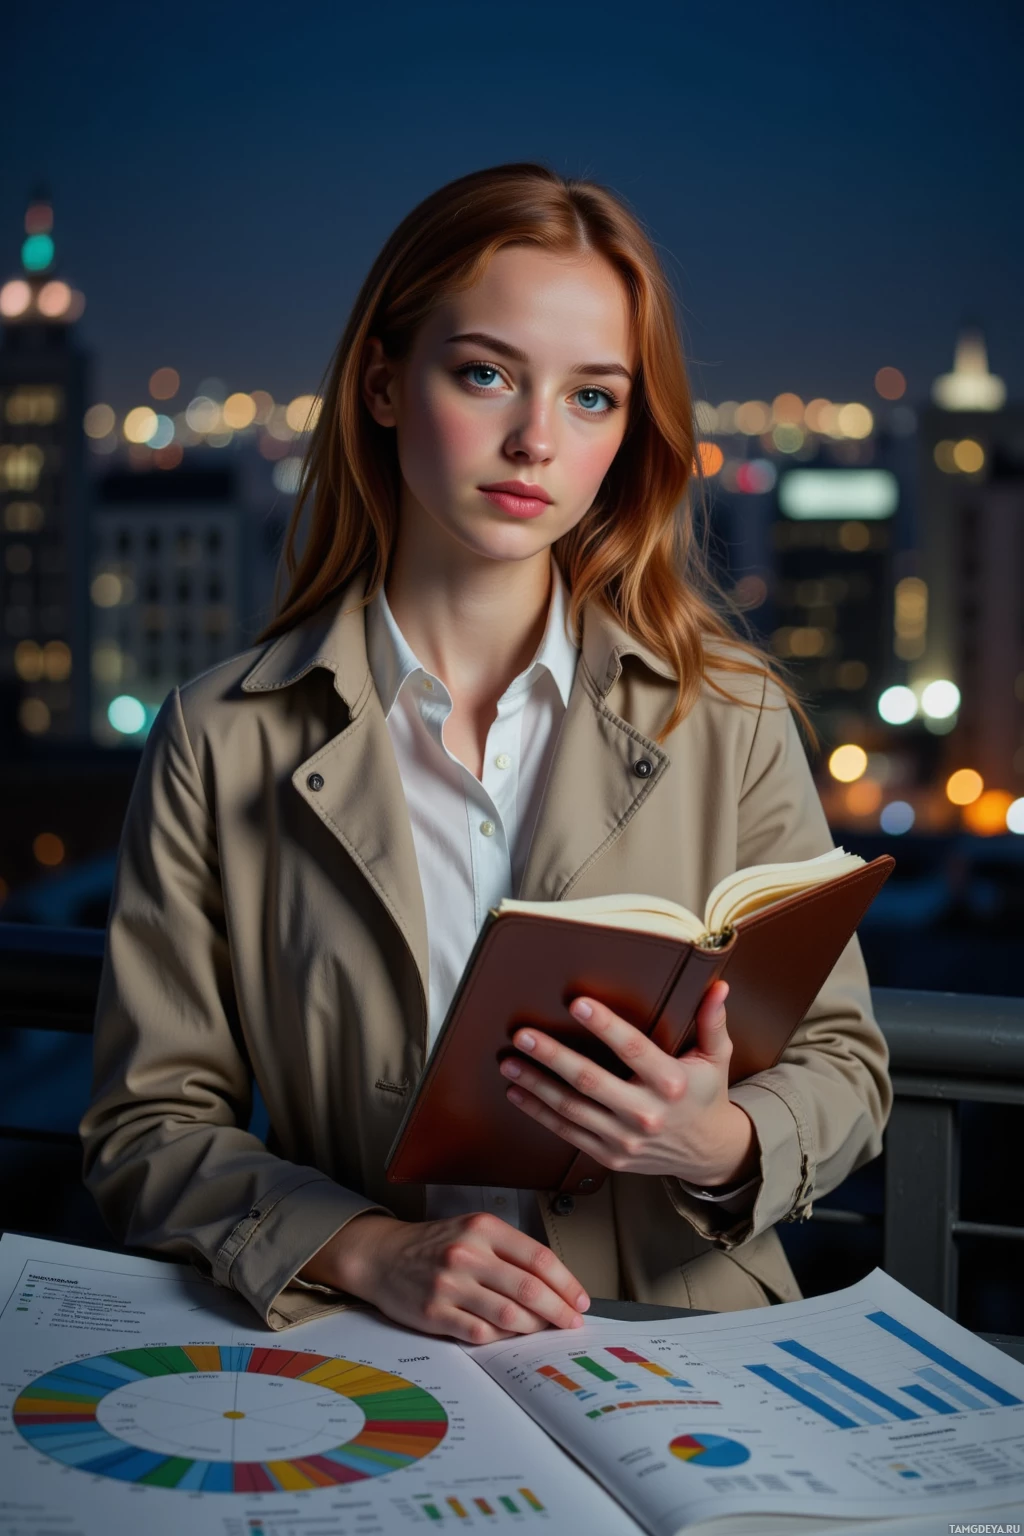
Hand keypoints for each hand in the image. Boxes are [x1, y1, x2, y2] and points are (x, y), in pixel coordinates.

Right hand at [300, 1211, 590, 1344]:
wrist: (382, 1255)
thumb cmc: (434, 1245)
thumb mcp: (472, 1231)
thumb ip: (509, 1252)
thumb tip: (554, 1285)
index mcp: (483, 1228)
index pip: (539, 1257)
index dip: (566, 1283)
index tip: (580, 1300)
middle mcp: (468, 1253)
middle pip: (529, 1289)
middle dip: (559, 1311)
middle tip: (572, 1324)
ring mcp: (450, 1284)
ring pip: (508, 1315)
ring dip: (534, 1328)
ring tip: (544, 1331)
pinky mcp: (435, 1313)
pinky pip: (480, 1333)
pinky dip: (502, 1338)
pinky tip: (510, 1337)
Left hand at [499, 980, 757, 1186]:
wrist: (707, 1154)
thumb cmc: (706, 1096)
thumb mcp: (716, 1058)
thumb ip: (712, 1022)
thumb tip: (717, 987)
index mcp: (672, 1083)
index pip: (634, 1050)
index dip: (605, 1026)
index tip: (578, 1004)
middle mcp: (647, 1112)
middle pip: (591, 1081)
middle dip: (553, 1057)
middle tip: (524, 1036)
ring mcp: (625, 1138)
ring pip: (571, 1108)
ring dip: (536, 1084)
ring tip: (509, 1062)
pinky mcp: (610, 1155)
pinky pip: (567, 1132)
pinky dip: (539, 1113)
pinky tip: (518, 1092)